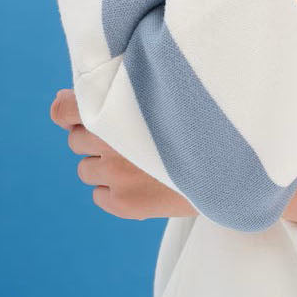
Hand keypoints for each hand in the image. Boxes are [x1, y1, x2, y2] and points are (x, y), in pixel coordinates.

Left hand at [49, 87, 198, 220]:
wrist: (235, 166)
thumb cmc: (200, 123)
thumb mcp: (164, 94)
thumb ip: (121, 92)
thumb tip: (61, 99)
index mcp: (120, 107)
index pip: (65, 110)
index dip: (68, 110)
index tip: (78, 112)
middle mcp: (112, 141)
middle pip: (76, 140)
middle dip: (94, 137)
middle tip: (128, 136)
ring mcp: (117, 175)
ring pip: (86, 170)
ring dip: (103, 165)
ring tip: (139, 161)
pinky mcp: (125, 204)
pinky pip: (100, 195)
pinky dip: (114, 190)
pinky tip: (143, 183)